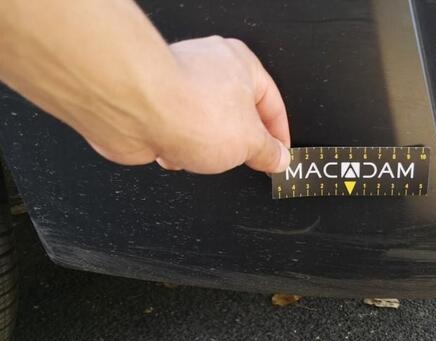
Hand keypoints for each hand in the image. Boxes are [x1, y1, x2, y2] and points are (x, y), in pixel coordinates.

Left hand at [153, 37, 290, 173]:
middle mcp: (211, 70)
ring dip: (204, 149)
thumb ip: (269, 152)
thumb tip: (277, 158)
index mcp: (242, 65)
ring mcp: (180, 87)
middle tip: (244, 159)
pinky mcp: (154, 106)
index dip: (278, 136)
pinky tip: (175, 151)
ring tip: (201, 153)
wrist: (136, 110)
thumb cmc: (191, 110)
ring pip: (205, 129)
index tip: (279, 158)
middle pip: (237, 117)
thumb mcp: (250, 142)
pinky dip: (176, 149)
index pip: (272, 104)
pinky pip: (176, 135)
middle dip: (237, 143)